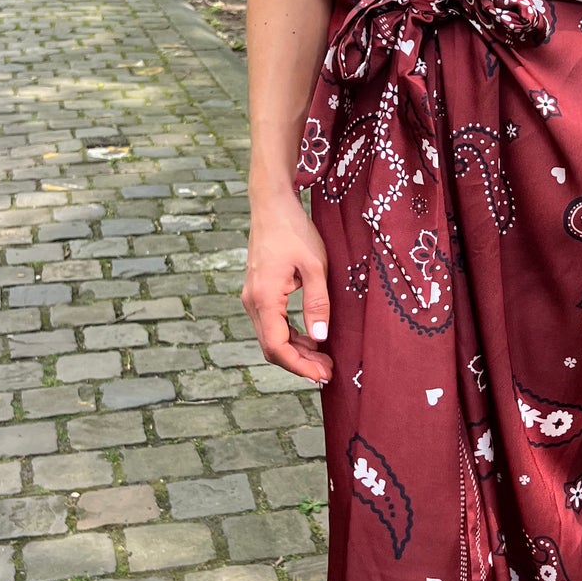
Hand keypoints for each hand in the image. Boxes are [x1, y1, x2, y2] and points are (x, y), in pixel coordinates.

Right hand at [242, 196, 333, 384]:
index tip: (322, 375)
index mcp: (264, 297)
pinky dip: (290, 336)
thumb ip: (317, 303)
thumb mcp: (315, 266)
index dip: (299, 366)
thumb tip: (320, 339)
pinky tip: (311, 339)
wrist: (272, 205)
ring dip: (296, 351)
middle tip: (329, 371)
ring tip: (324, 358)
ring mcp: (252, 297)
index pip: (277, 346)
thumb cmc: (294, 231)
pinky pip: (271, 324)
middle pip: (271, 347)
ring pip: (270, 337)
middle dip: (299, 364)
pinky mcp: (258, 293)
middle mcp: (252, 301)